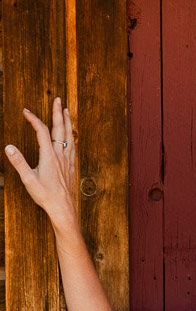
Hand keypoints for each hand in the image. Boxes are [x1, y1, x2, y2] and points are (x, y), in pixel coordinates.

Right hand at [4, 96, 76, 228]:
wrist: (63, 210)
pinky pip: (72, 147)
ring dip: (67, 122)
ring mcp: (67, 161)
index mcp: (49, 156)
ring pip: (69, 136)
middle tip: (58, 99)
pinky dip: (71, 137)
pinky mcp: (71, 168)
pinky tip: (71, 136)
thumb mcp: (28, 179)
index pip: (42, 131)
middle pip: (60, 129)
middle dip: (58, 113)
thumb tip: (8, 147)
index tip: (26, 111)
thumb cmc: (46, 196)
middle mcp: (60, 155)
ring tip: (66, 111)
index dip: (34, 119)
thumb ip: (19, 162)